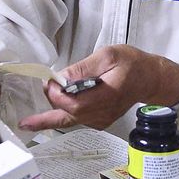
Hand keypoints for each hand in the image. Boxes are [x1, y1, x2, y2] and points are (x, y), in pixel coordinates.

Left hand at [18, 45, 178, 131]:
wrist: (148, 79)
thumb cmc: (131, 63)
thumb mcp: (108, 56)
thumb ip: (84, 68)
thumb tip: (61, 78)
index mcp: (107, 96)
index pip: (75, 104)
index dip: (57, 95)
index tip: (49, 81)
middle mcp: (103, 113)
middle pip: (68, 117)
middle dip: (48, 110)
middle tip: (29, 113)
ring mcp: (101, 120)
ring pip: (69, 120)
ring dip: (51, 116)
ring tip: (30, 123)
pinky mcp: (98, 121)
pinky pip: (75, 120)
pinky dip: (61, 115)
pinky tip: (50, 112)